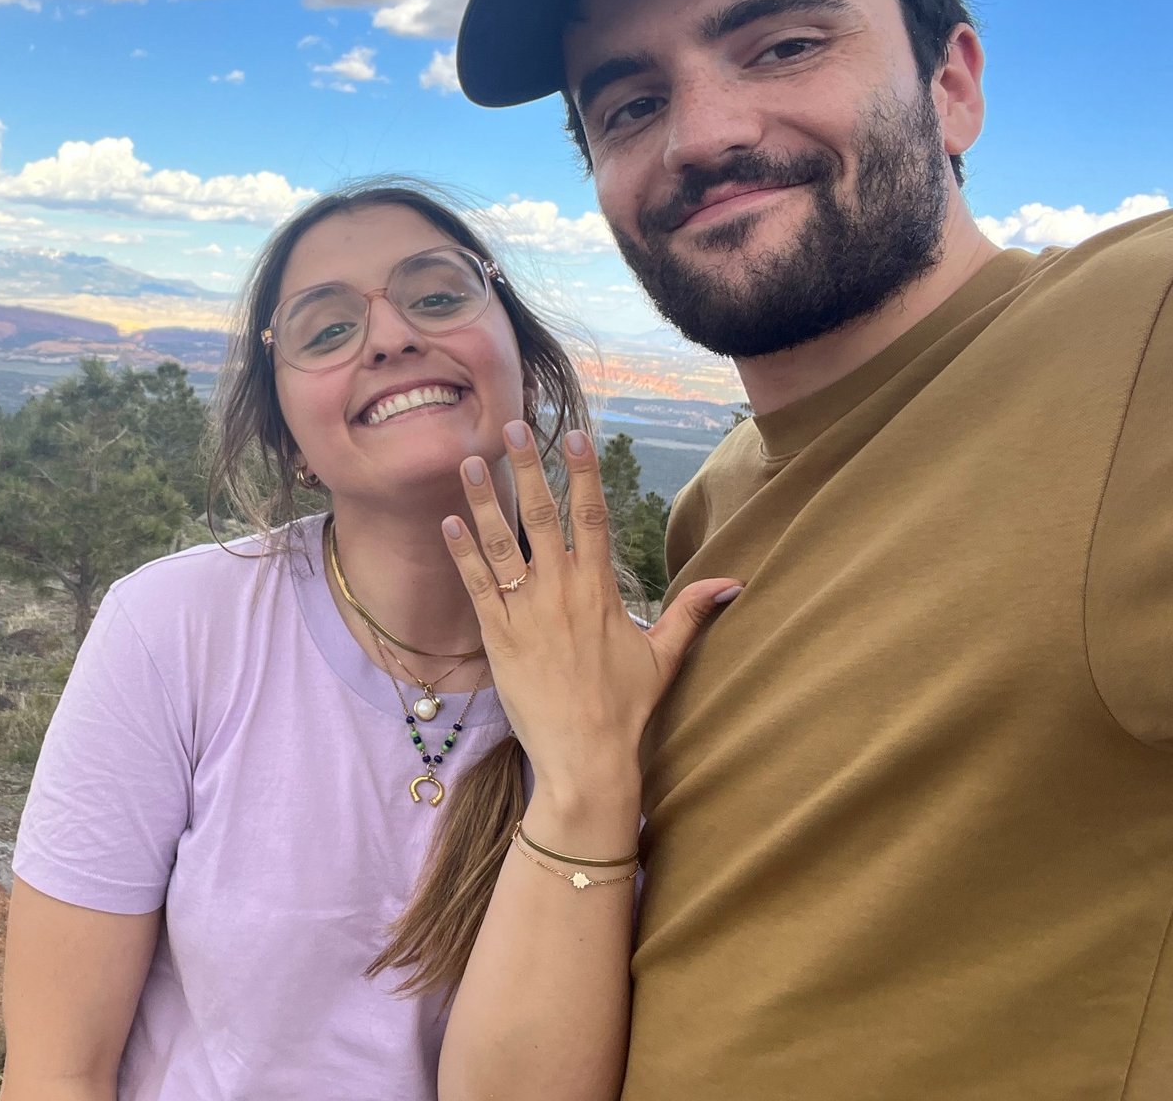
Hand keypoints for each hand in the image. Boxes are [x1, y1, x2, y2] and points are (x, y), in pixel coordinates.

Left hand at [444, 425, 740, 799]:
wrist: (586, 757)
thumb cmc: (626, 707)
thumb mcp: (664, 656)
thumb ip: (691, 611)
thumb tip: (733, 581)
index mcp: (600, 589)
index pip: (593, 516)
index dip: (583, 472)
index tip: (574, 434)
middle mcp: (562, 591)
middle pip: (542, 516)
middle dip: (527, 467)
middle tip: (512, 426)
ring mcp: (527, 612)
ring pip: (502, 543)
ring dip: (484, 500)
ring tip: (470, 462)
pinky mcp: (498, 636)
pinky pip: (477, 585)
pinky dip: (462, 552)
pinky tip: (449, 521)